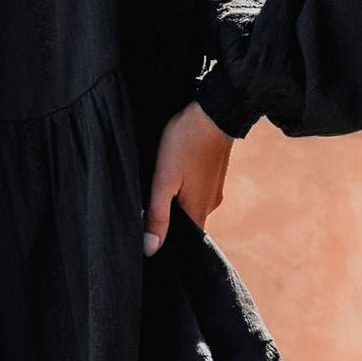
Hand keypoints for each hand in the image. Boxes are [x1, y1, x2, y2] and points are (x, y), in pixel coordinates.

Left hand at [143, 99, 234, 252]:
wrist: (214, 112)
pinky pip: (196, 192)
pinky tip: (172, 180)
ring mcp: (214, 189)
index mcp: (198, 211)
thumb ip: (158, 214)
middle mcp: (210, 205)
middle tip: (147, 216)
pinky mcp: (213, 175)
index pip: (184, 243)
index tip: (149, 243)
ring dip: (175, 206)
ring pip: (190, 207)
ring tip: (156, 196)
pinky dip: (183, 192)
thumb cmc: (186, 143)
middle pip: (187, 225)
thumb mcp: (164, 180)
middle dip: (169, 224)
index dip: (167, 245)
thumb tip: (151, 248)